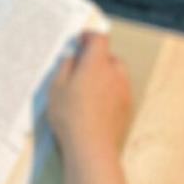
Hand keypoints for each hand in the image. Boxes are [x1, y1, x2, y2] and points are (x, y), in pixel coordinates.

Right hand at [48, 33, 131, 156]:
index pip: (99, 39)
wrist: (91, 147)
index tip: (80, 39)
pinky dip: (109, 90)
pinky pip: (119, 90)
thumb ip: (65, 67)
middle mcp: (114, 74)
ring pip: (116, 73)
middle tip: (79, 65)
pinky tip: (94, 103)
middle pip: (109, 56)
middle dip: (96, 57)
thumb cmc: (70, 116)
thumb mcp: (56, 88)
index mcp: (96, 64)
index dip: (90, 36)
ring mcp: (123, 91)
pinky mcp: (126, 107)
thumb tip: (72, 57)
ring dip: (104, 74)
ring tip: (86, 87)